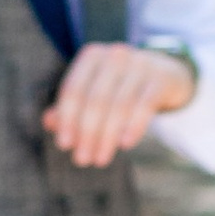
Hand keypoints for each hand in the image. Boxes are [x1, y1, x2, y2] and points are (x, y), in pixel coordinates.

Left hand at [42, 41, 196, 169]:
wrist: (166, 74)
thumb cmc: (121, 86)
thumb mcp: (95, 92)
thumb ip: (70, 107)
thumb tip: (48, 122)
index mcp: (92, 56)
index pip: (73, 89)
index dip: (67, 119)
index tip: (65, 145)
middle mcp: (115, 56)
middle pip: (95, 100)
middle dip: (87, 133)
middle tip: (82, 160)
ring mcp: (140, 65)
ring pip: (119, 106)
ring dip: (107, 137)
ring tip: (100, 159)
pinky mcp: (160, 79)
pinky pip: (144, 105)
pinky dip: (134, 126)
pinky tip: (125, 145)